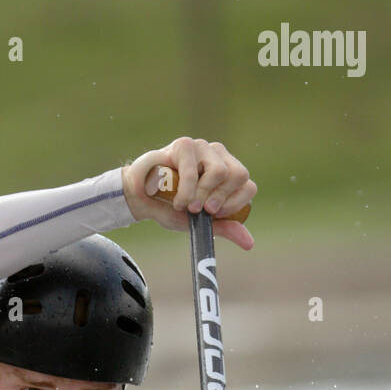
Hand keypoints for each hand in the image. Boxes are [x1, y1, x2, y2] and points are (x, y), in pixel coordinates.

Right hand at [121, 137, 256, 249]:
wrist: (141, 199)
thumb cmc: (171, 207)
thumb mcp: (200, 222)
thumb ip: (224, 228)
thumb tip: (249, 244)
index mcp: (228, 175)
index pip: (248, 186)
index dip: (234, 204)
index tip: (214, 214)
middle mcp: (218, 157)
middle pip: (239, 175)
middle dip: (219, 199)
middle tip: (201, 210)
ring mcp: (203, 148)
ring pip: (219, 171)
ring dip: (201, 195)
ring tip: (185, 205)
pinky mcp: (185, 145)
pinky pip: (193, 171)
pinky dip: (185, 192)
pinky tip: (176, 200)